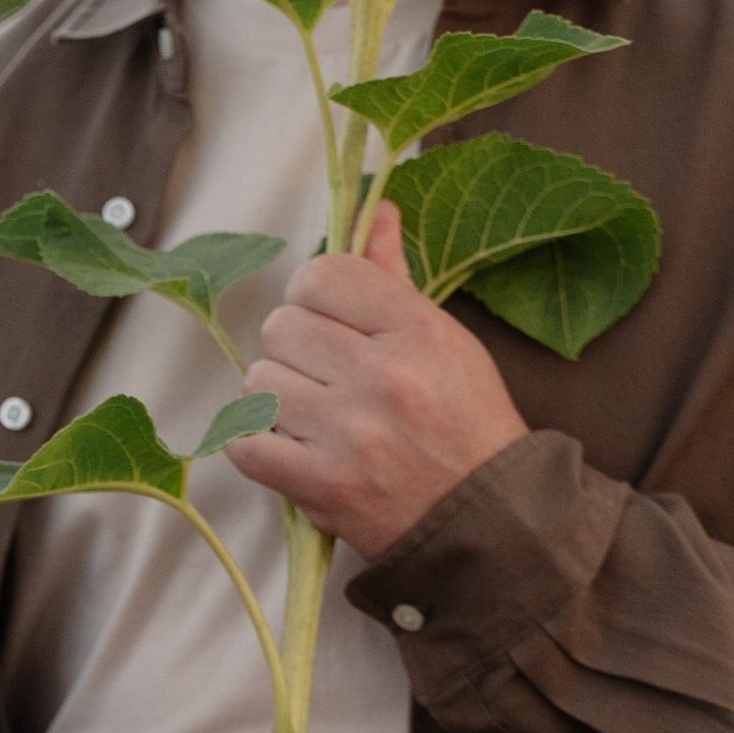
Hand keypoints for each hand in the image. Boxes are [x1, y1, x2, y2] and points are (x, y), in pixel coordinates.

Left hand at [226, 201, 524, 557]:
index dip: (315, 294)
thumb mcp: (446, 339)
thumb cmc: (467, 424)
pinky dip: (261, 446)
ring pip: (257, 381)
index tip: (331, 320)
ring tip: (316, 415)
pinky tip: (296, 448)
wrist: (488, 524)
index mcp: (416, 331)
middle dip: (296, 348)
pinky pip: (245, 443)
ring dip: (277, 397)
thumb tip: (372, 208)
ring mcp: (348, 436)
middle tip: (327, 375)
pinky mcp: (320, 488)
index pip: (321, 275)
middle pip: (281, 325)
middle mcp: (381, 378)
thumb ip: (394, 276)